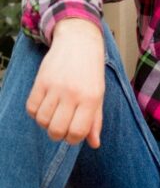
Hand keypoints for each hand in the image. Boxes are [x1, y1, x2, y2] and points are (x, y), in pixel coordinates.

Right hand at [26, 18, 104, 147]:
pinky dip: (35, 113)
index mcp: (91, 98)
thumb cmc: (91, 72)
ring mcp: (55, 87)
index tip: (73, 135)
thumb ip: (95, 121)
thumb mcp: (99, 95)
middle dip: (58, 135)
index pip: (78, 131)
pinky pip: (31, 108)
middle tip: (62, 128)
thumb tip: (94, 144)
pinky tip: (45, 107)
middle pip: (57, 129)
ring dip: (46, 124)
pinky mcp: (40, 81)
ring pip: (42, 120)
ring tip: (54, 115)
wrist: (79, 43)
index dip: (73, 139)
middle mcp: (73, 94)